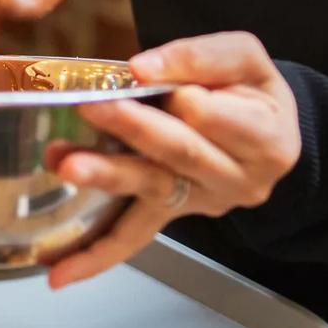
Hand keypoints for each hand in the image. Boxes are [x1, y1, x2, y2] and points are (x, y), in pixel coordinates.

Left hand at [46, 32, 301, 289]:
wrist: (268, 131)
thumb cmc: (253, 90)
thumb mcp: (246, 57)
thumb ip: (199, 57)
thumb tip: (143, 69)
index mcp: (265, 139)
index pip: (214, 117)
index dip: (178, 94)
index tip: (142, 72)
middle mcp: (236, 180)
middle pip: (180, 155)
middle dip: (133, 130)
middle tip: (92, 107)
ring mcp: (201, 202)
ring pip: (151, 190)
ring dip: (105, 176)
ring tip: (66, 162)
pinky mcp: (171, 213)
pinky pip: (134, 236)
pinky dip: (96, 255)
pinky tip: (58, 270)